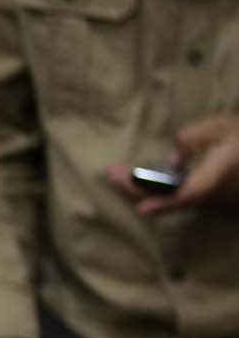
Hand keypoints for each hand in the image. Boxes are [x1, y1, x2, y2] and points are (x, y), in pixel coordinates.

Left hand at [107, 114, 238, 215]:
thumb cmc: (236, 138)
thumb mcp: (223, 127)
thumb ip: (196, 136)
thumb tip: (173, 161)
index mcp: (218, 174)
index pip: (192, 193)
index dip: (167, 203)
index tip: (142, 210)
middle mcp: (208, 193)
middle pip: (168, 200)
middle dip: (137, 190)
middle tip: (111, 173)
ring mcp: (200, 199)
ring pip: (165, 201)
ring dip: (136, 189)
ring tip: (113, 172)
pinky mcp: (194, 199)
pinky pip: (167, 198)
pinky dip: (146, 189)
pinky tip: (128, 177)